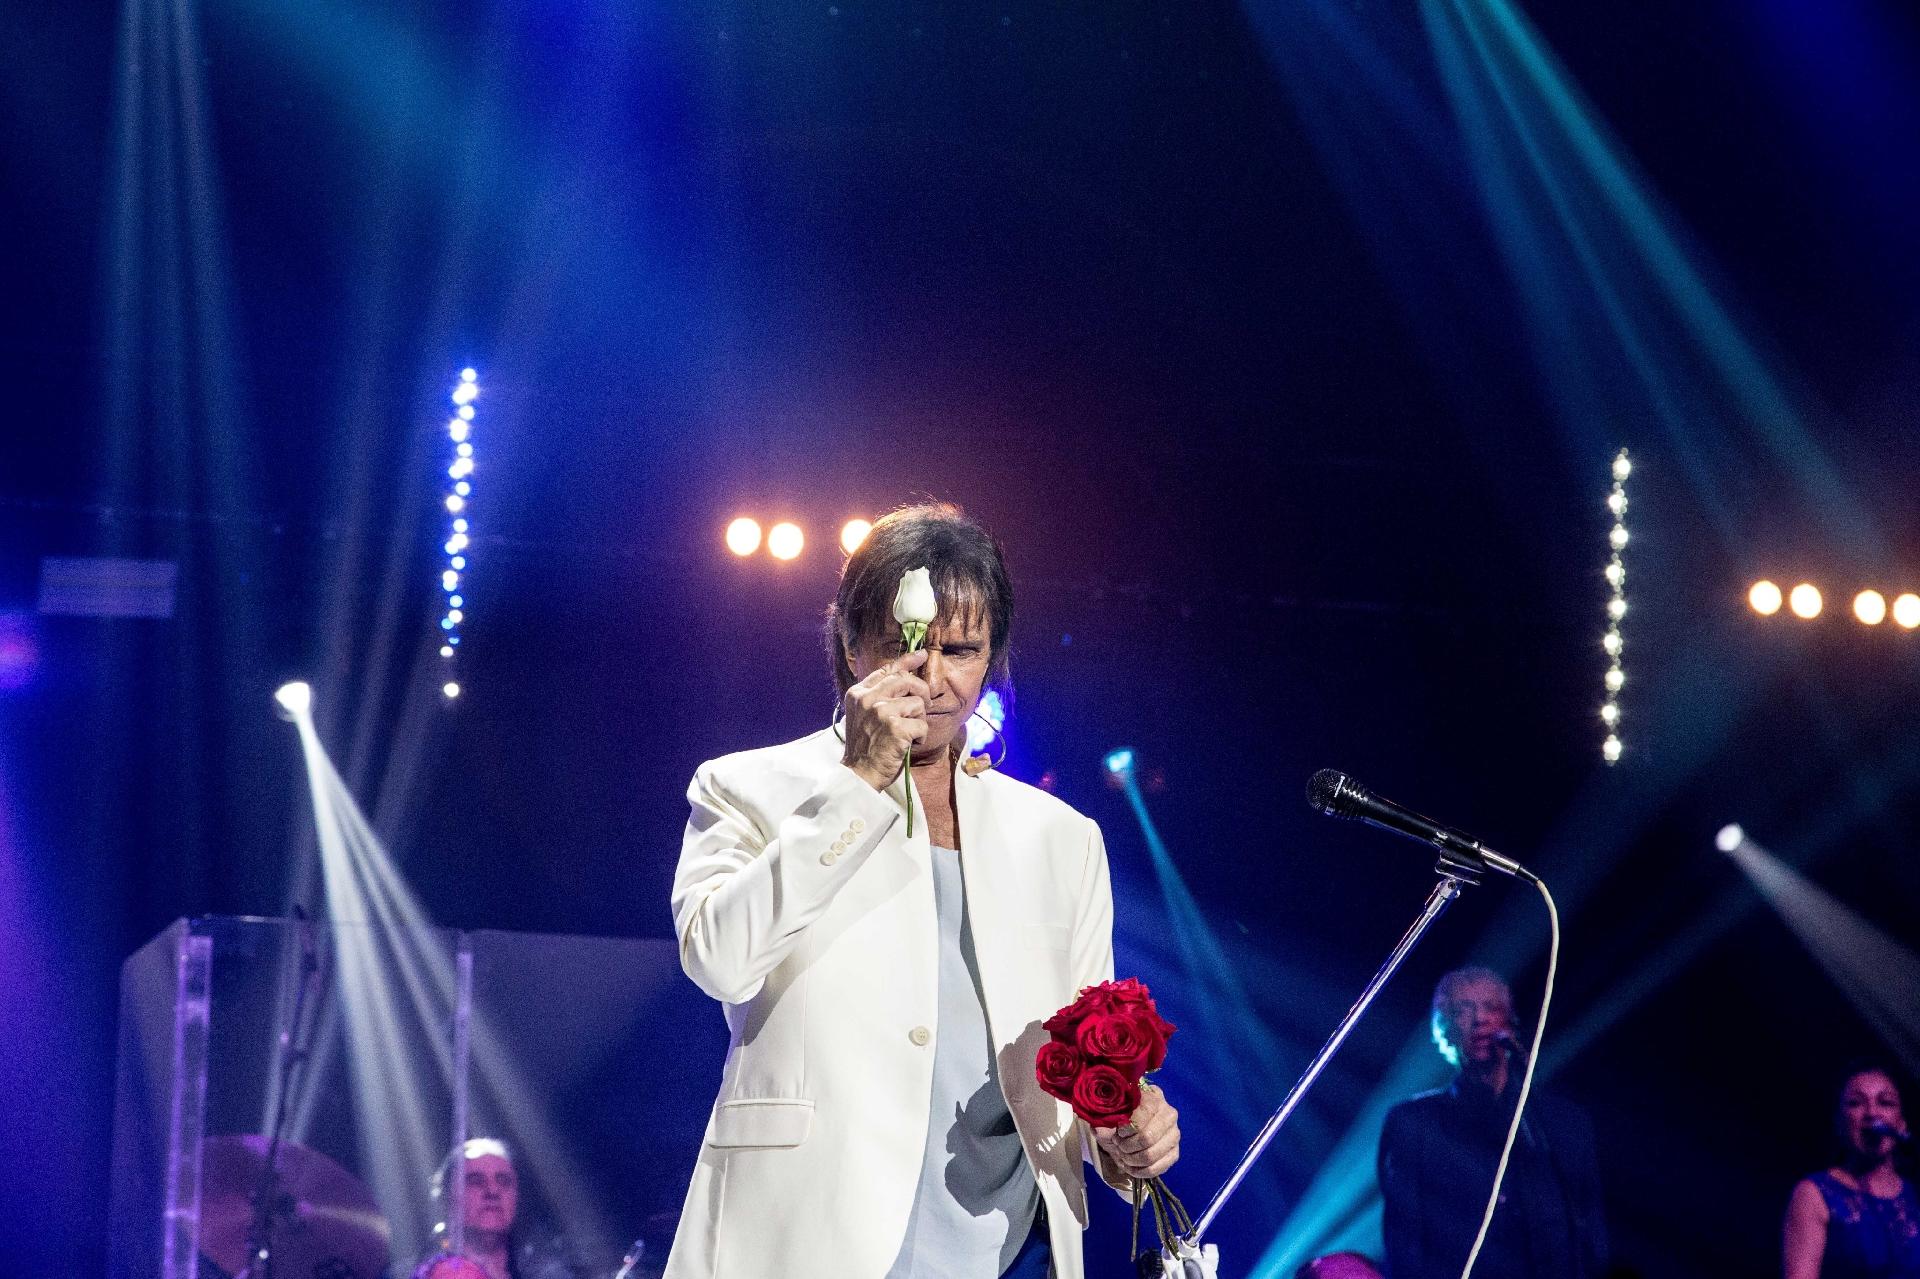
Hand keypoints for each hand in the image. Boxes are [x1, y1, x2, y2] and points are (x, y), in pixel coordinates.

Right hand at [840, 649, 929, 790]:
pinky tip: (908, 745)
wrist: (858, 774)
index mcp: (858, 693)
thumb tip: (905, 677)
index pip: (887, 669)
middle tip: (925, 706)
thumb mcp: (863, 715)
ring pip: (918, 703)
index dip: (907, 661)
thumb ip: (878, 696)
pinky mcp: (895, 727)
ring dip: (919, 720)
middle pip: (906, 680)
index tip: (922, 655)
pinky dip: (921, 737)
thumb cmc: (865, 747)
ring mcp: (881, 711)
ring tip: (908, 734)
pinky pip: (922, 724)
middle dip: (922, 691)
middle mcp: (868, 698)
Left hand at [1093, 1081, 1179, 1179]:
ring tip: (1122, 1155)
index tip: (1118, 1132)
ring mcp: (1174, 1134)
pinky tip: (1130, 1166)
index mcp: (1153, 1096)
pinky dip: (1139, 1171)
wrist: (1127, 1133)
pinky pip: (1157, 1168)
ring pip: (1151, 1154)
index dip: (1128, 1126)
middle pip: (1148, 1137)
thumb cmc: (1118, 1120)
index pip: (1145, 1111)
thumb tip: (1099, 1130)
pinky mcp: (1174, 1153)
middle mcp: (1168, 1113)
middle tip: (1118, 1145)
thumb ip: (1103, 1121)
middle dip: (1127, 1146)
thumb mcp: (1108, 1116)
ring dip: (1131, 1159)